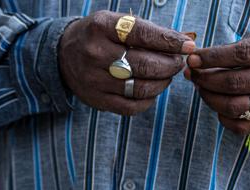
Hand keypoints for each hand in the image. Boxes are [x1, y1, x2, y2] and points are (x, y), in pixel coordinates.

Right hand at [58, 11, 194, 115]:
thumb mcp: (116, 22)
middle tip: (178, 63)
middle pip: (144, 65)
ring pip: (140, 88)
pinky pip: (131, 106)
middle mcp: (96, 54)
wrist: (62, 56)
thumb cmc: (99, 36)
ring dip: (162, 83)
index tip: (187, 46)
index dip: (169, 41)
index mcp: (102, 27)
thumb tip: (183, 43)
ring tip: (167, 75)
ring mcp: (95, 80)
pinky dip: (148, 100)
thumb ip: (147, 31)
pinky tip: (152, 90)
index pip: (143, 34)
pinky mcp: (97, 100)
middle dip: (169, 65)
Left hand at [186, 32, 249, 133]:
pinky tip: (218, 105)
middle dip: (206, 80)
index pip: (241, 54)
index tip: (193, 59)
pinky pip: (241, 126)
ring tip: (202, 89)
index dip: (212, 57)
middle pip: (234, 83)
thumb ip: (243, 47)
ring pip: (234, 107)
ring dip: (210, 99)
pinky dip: (222, 117)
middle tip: (193, 75)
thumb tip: (203, 59)